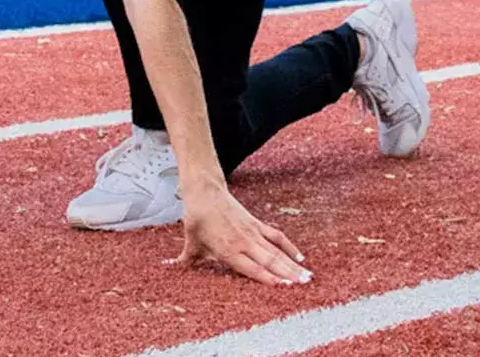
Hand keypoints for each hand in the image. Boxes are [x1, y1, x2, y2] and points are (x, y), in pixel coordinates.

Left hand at [171, 183, 310, 285]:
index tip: (283, 287)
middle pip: (269, 261)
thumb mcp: (191, 241)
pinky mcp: (256, 224)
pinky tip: (300, 257)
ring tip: (308, 276)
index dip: (267, 278)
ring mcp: (252, 232)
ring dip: (292, 264)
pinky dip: (289, 246)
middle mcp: (243, 243)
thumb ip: (187, 260)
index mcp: (228, 250)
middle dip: (288, 274)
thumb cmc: (197, 218)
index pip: (251, 268)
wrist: (205, 192)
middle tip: (305, 286)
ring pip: (276, 251)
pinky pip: (276, 236)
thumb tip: (170, 269)